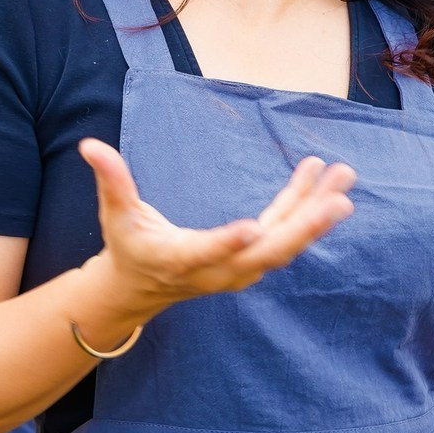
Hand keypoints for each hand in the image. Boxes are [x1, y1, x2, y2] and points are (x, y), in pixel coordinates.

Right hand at [81, 138, 355, 317]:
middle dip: (305, 224)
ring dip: (317, 210)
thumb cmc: (128, 246)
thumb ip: (111, 180)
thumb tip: (89, 144)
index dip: (227, 242)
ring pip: (287, 242)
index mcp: (180, 259)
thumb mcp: (115, 215)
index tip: (253, 227)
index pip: (206, 252)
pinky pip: (285, 231)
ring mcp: (240, 267)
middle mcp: (218, 269)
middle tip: (338, 198)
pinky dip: (305, 205)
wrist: (142, 288)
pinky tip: (321, 175)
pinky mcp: (253, 256)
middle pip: (268, 251)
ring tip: (344, 176)